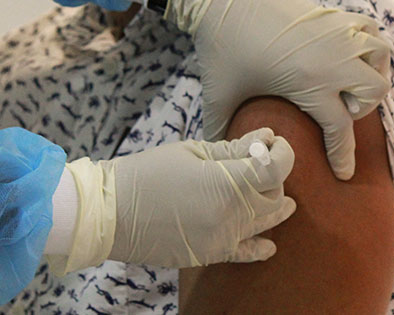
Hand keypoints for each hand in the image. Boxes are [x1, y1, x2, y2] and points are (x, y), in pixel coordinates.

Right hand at [48, 128, 295, 273]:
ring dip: (274, 206)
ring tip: (281, 197)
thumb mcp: (192, 151)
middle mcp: (231, 216)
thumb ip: (234, 148)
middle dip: (276, 176)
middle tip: (264, 161)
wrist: (110, 212)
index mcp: (227, 184)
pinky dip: (260, 247)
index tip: (276, 142)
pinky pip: (244, 253)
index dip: (283, 152)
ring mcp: (221, 239)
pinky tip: (270, 244)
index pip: (275, 169)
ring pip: (265, 223)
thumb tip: (267, 139)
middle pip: (273, 196)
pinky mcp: (209, 254)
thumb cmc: (147, 173)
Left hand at [166, 0, 389, 179]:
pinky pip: (370, 29)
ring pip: (380, 58)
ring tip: (347, 82)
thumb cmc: (222, 48)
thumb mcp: (219, 94)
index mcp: (310, 82)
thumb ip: (219, 127)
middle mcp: (333, 58)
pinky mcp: (333, 13)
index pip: (341, 128)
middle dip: (360, 109)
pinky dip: (369, 45)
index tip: (344, 173)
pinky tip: (350, 54)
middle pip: (373, 93)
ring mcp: (338, 32)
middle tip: (336, 111)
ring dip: (370, 75)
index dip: (343, 155)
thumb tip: (214, 154)